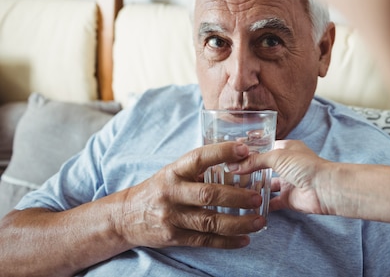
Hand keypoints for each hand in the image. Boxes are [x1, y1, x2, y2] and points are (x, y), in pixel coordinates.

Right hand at [116, 141, 264, 249]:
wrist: (126, 217)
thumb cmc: (159, 189)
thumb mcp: (173, 172)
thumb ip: (199, 168)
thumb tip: (237, 158)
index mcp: (174, 171)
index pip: (199, 158)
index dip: (222, 152)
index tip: (244, 150)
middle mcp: (172, 193)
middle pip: (208, 195)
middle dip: (236, 197)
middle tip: (258, 197)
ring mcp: (172, 217)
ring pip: (209, 222)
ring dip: (238, 223)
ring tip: (259, 221)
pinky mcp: (173, 237)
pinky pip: (204, 240)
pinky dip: (227, 241)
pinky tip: (245, 239)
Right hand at [229, 140, 331, 214]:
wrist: (324, 188)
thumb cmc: (305, 166)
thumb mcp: (277, 156)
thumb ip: (255, 160)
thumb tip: (234, 165)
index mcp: (286, 149)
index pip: (264, 147)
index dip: (249, 151)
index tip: (232, 155)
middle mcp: (286, 164)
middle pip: (264, 167)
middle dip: (249, 170)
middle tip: (228, 174)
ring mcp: (287, 182)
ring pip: (266, 184)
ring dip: (254, 187)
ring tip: (234, 189)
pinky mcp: (288, 199)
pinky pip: (272, 203)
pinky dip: (262, 205)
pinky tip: (247, 205)